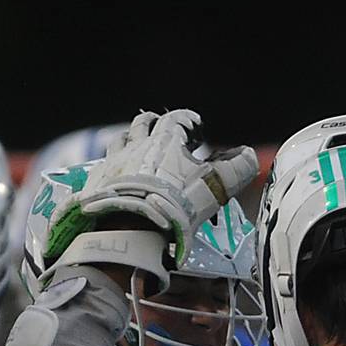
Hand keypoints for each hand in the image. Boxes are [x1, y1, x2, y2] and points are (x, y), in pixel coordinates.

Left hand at [46, 109, 257, 268]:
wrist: (130, 226)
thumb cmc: (175, 203)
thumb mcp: (214, 186)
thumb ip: (236, 169)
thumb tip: (249, 156)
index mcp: (165, 139)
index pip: (178, 119)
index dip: (190, 121)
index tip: (197, 127)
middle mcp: (137, 143)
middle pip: (144, 123)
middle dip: (155, 123)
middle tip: (163, 128)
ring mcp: (114, 161)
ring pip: (120, 139)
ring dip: (130, 139)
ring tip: (136, 145)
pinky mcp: (96, 180)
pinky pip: (103, 164)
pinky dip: (113, 164)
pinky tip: (117, 173)